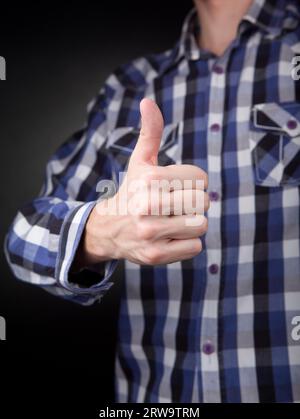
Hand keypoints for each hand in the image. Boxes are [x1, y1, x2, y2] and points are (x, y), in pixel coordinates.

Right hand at [80, 98, 208, 265]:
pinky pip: (195, 247)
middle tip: (173, 205)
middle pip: (204, 201)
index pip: (201, 177)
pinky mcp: (155, 256)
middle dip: (193, 203)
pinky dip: (186, 243)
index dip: (192, 182)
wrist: (108, 229)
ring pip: (201, 225)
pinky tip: (168, 237)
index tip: (174, 186)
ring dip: (190, 223)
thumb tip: (147, 101)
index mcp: (150, 178)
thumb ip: (149, 132)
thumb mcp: (140, 161)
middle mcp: (148, 206)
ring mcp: (151, 233)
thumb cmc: (132, 191)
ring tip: (170, 221)